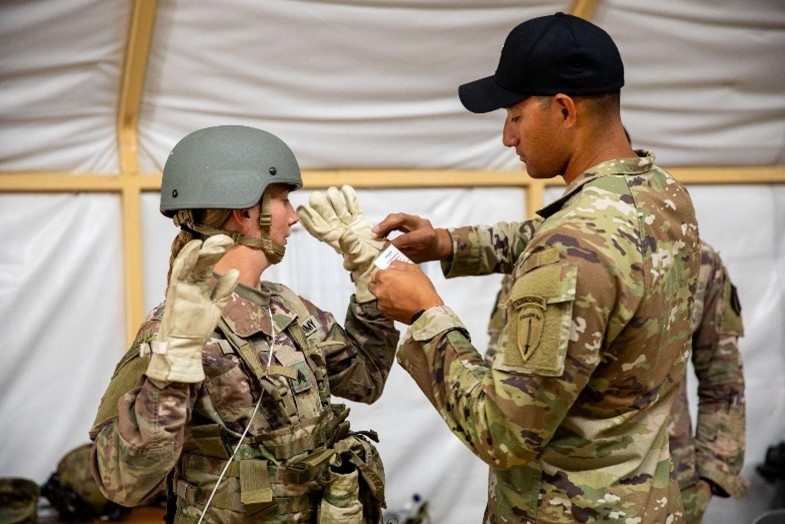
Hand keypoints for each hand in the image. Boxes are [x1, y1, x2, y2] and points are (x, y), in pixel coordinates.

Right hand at [146, 235, 238, 382]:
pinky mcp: (176, 292)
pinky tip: (195, 247)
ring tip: (215, 241)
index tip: (230, 241)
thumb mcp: (216, 305)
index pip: (208, 263)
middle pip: (200, 260)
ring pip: (191, 263)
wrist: (184, 347)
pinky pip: (180, 272)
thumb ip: (224, 289)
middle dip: (213, 248)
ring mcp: (182, 286)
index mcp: (198, 285)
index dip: (217, 251)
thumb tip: (235, 272)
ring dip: (202, 250)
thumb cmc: (197, 329)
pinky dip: (186, 258)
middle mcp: (189, 283)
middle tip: (227, 239)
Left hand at [297, 185, 384, 301]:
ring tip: (332, 191)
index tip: (301, 209)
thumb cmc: (367, 264)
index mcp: (336, 241)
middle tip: (315, 196)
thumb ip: (350, 246)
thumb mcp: (359, 257)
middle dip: (321, 207)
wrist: (380, 263)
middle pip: (327, 217)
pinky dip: (351, 199)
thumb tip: (344, 233)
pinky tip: (346, 189)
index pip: (319, 229)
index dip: (309, 219)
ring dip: (335, 200)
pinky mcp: (361, 222)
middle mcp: (340, 232)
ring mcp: (350, 226)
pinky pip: (354, 208)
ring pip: (339, 210)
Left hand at [368, 261, 443, 323]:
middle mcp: (379, 291)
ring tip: (398, 294)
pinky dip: (389, 304)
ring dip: (384, 294)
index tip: (390, 274)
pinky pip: (384, 306)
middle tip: (391, 283)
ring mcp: (382, 303)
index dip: (384, 272)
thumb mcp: (413, 268)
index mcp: (383, 277)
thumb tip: (392, 265)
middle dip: (379, 283)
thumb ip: (398, 264)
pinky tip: (400, 303)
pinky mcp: (386, 313)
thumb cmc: (421, 289)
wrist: (426, 310)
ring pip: (378, 296)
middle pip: (372, 285)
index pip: (376, 272)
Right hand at [372, 213, 451, 262]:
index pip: (407, 237)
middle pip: (401, 219)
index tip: (384, 248)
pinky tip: (381, 231)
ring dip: (385, 223)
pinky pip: (397, 218)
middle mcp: (422, 224)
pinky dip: (388, 223)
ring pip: (398, 216)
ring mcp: (416, 219)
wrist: (437, 243)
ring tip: (375, 232)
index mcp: (426, 235)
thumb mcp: (416, 256)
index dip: (394, 242)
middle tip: (375, 232)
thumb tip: (386, 252)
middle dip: (386, 225)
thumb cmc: (427, 252)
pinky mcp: (410, 218)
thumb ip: (402, 252)